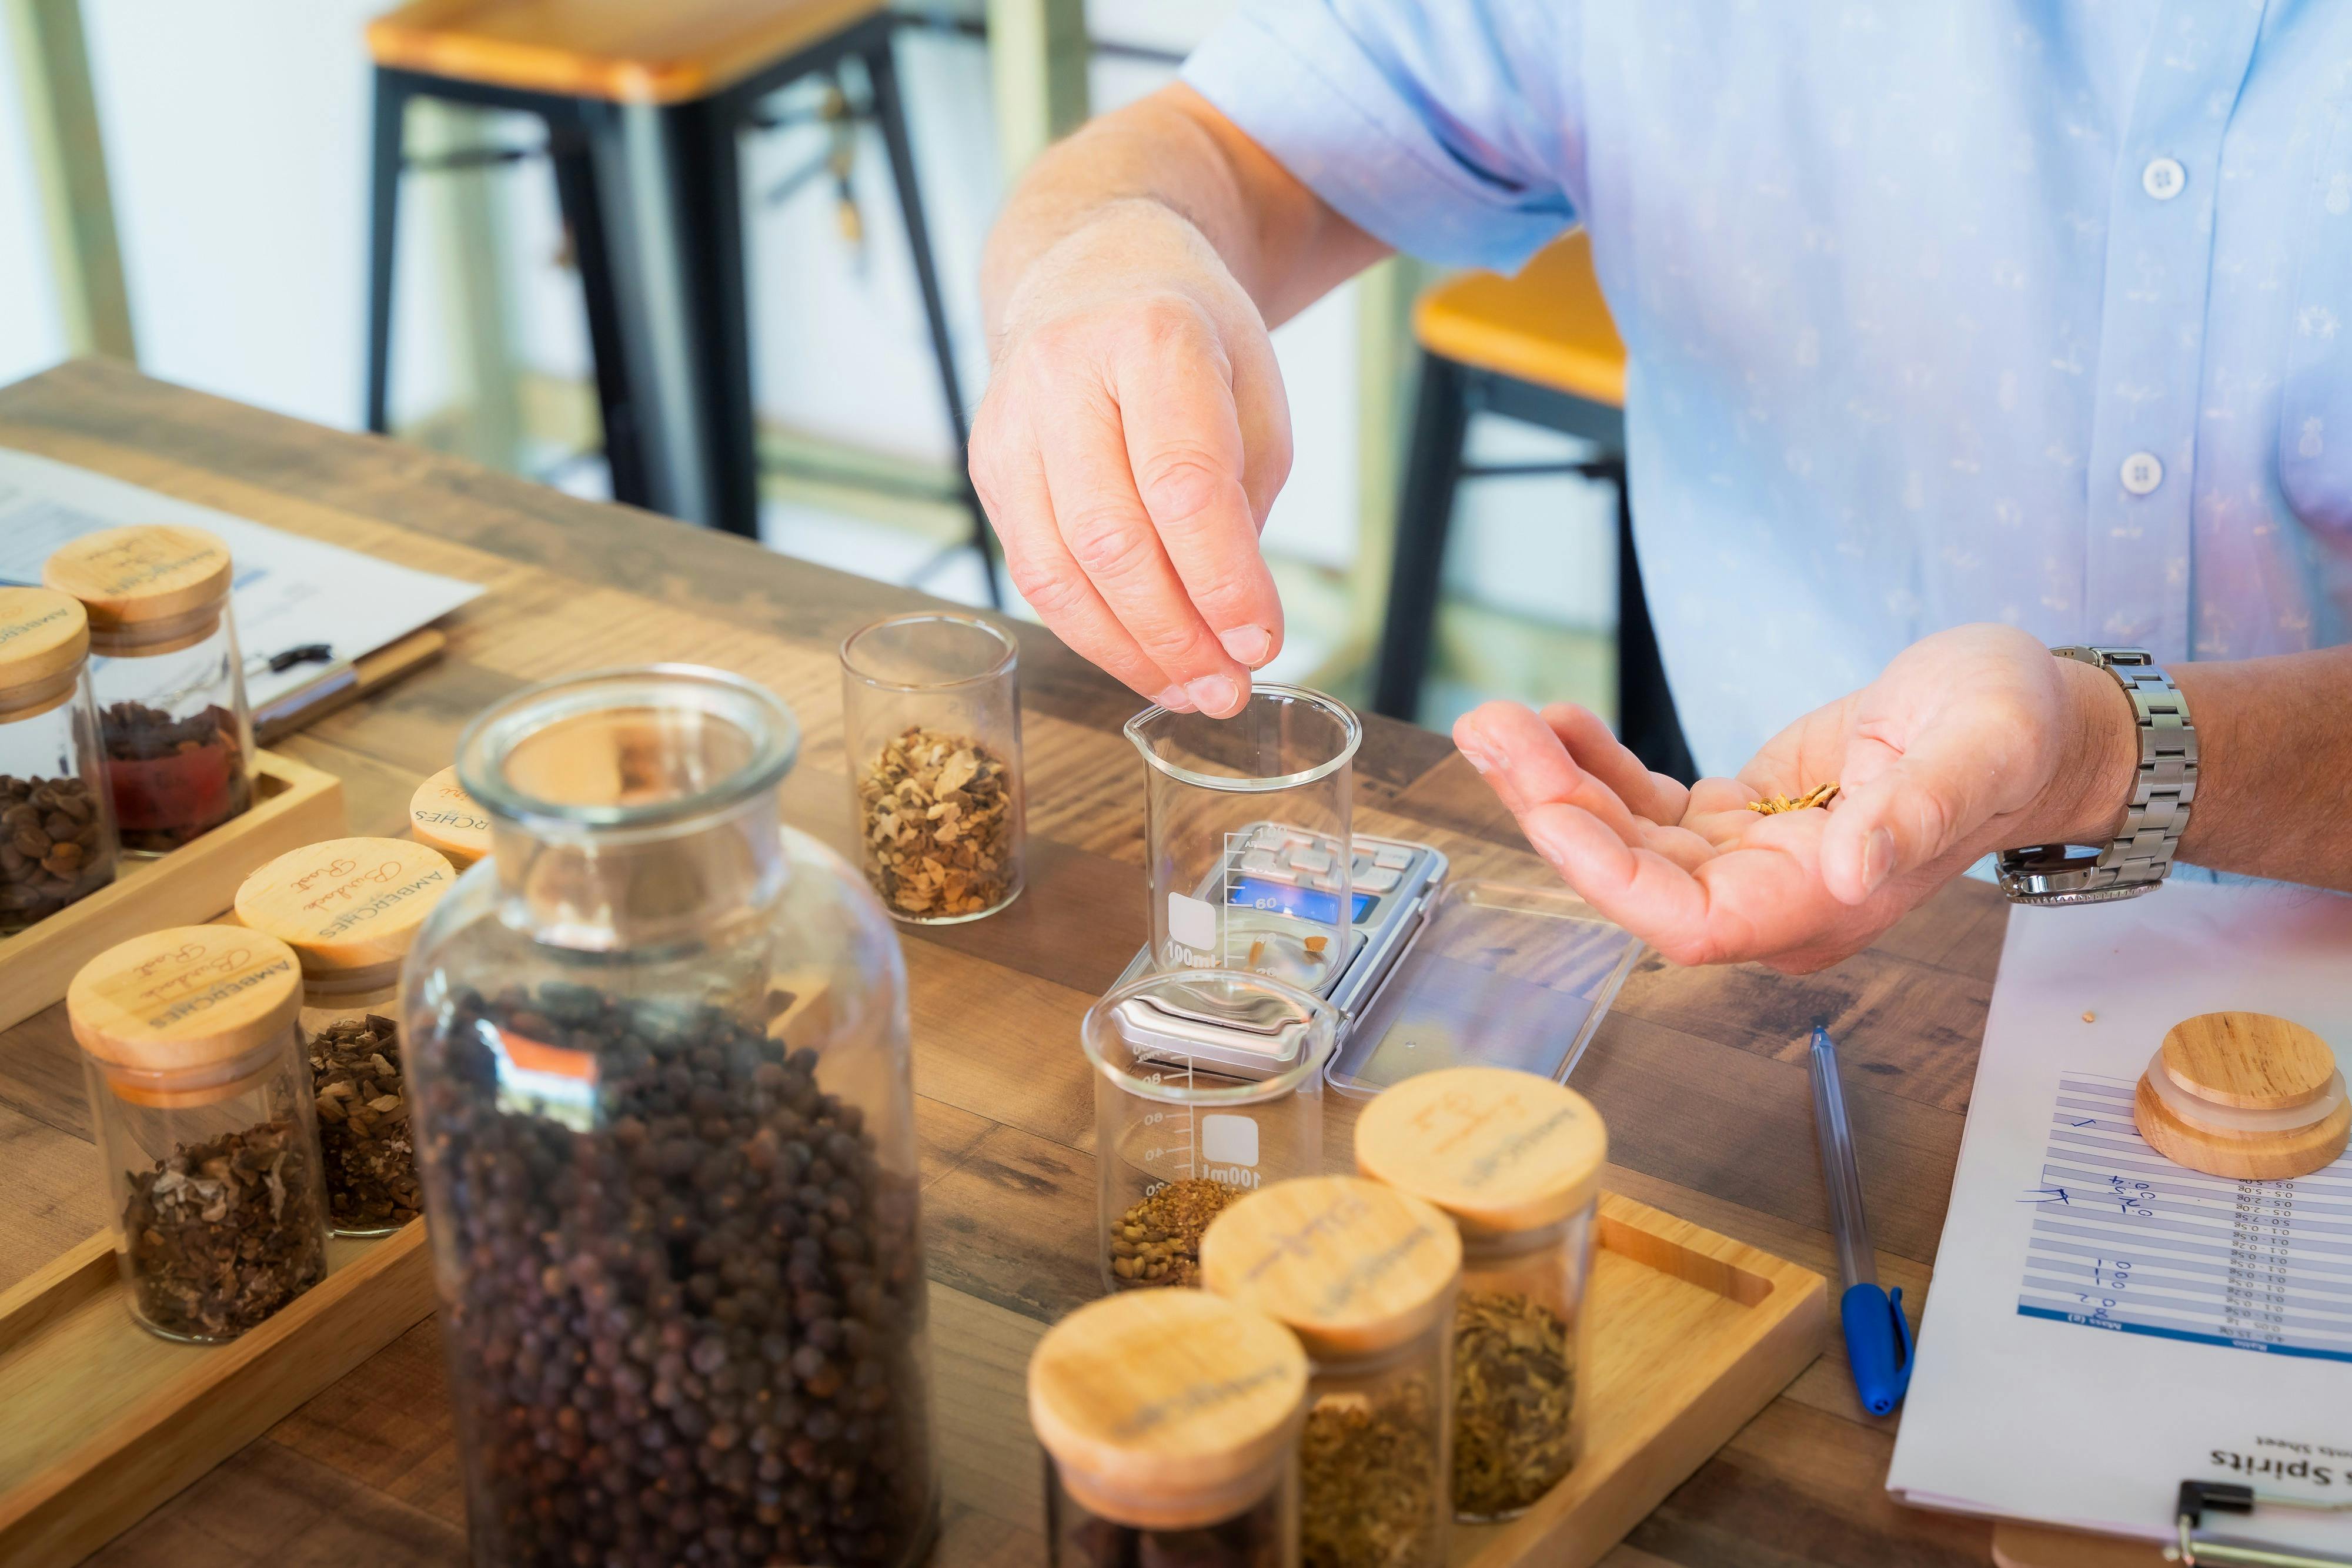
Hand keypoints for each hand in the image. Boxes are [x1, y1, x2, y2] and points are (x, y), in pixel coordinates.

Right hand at [971, 200, 1288, 717]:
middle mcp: (1062, 374)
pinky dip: (1090, 630)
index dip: (1223, 579)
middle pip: (1111, 536)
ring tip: (1189, 691)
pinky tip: (1140, 659)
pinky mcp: (987, 466)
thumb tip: (1230, 626)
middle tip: (1227, 689)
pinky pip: (1033, 571)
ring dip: (1127, 650)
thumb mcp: (1252, 396)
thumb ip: (1244, 501)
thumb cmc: (1191, 342)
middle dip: (1175, 632)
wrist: (1093, 272)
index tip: (1261, 644)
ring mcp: (1010, 421)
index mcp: (1150, 339)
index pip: (1182, 482)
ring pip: (1056, 568)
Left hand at [1452, 624, 2139, 971]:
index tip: (1551, 806)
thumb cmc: (2018, 733)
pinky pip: (1645, 809)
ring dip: (1555, 783)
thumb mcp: (1984, 746)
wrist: (2035, 722)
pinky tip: (1556, 722)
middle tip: (1487, 727)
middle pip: (1634, 879)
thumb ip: (1921, 810)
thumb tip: (1852, 863)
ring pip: (1626, 841)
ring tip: (1495, 717)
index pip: (1689, 922)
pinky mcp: (1738, 824)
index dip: (1610, 875)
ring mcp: (1750, 864)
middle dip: (1554, 808)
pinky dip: (1594, 766)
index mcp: (1827, 903)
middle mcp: (1775, 901)